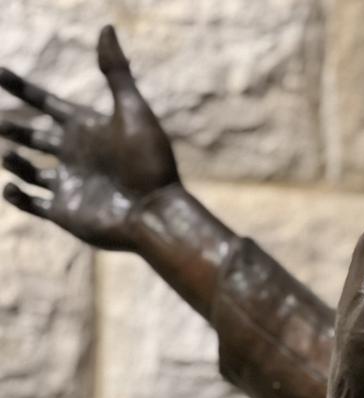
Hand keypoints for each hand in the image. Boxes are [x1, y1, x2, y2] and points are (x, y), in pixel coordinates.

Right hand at [0, 25, 178, 250]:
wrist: (156, 213)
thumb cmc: (148, 163)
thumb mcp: (132, 111)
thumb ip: (116, 72)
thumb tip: (106, 27)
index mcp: (87, 129)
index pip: (48, 104)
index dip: (24, 89)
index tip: (0, 73)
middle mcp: (76, 155)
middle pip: (36, 137)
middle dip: (16, 129)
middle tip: (1, 122)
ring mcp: (69, 185)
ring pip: (30, 170)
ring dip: (15, 161)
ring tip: (9, 153)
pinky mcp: (65, 213)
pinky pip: (33, 203)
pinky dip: (17, 196)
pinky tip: (10, 186)